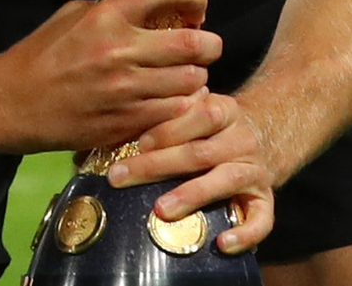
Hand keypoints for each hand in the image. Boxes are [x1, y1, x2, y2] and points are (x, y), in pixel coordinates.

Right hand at [0, 0, 221, 154]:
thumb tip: (152, 6)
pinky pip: (176, 113)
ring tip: (186, 75)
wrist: (15, 103)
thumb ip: (114, 8)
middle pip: (194, 44)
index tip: (196, 8)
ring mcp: (127, 91)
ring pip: (192, 82)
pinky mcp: (128, 123)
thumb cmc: (43, 54)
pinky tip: (173, 100)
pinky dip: (182, 105)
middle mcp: (122, 51)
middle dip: (209, 44)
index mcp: (108, 16)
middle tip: (204, 46)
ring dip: (196, 77)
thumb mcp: (74, 15)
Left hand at [107, 90, 274, 253]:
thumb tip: (85, 151)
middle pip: (199, 151)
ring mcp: (255, 168)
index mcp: (222, 108)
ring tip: (161, 210)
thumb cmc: (208, 128)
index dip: (166, 128)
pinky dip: (244, 233)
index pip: (197, 112)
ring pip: (225, 179)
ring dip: (191, 194)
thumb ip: (152, 123)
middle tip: (123, 177)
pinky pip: (262, 218)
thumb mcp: (188, 115)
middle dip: (158, 165)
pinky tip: (221, 244)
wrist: (266, 133)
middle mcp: (241, 136)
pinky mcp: (266, 199)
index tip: (136, 142)